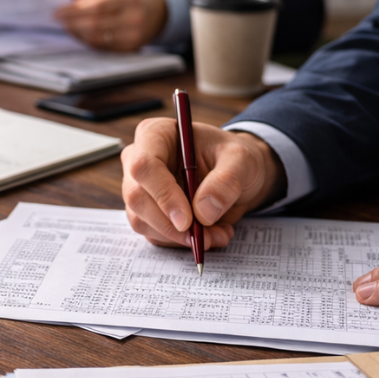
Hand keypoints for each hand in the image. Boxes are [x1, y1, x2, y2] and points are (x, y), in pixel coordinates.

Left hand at [54, 0, 167, 51]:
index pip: (96, 7)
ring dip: (79, 35)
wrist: (161, 10)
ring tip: (68, 28)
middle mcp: (134, 18)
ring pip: (98, 39)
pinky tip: (81, 36)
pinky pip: (104, 48)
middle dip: (73, 24)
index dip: (74, 12)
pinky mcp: (132, 48)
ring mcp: (134, 35)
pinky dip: (90, 42)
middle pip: (95, 25)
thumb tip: (68, 7)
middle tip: (59, 22)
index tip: (57, 12)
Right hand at [122, 119, 285, 248]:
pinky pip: (153, 234)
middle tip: (204, 236)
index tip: (188, 220)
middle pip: (137, 197)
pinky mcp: (145, 213)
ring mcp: (139, 188)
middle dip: (171, 224)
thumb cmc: (233, 159)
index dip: (163, 195)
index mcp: (155, 135)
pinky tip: (208, 234)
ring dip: (180, 237)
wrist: (235, 176)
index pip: (144, 165)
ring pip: (142, 221)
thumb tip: (204, 212)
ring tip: (216, 233)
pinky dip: (181, 242)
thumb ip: (227, 181)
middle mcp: (138, 160)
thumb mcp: (241, 161)